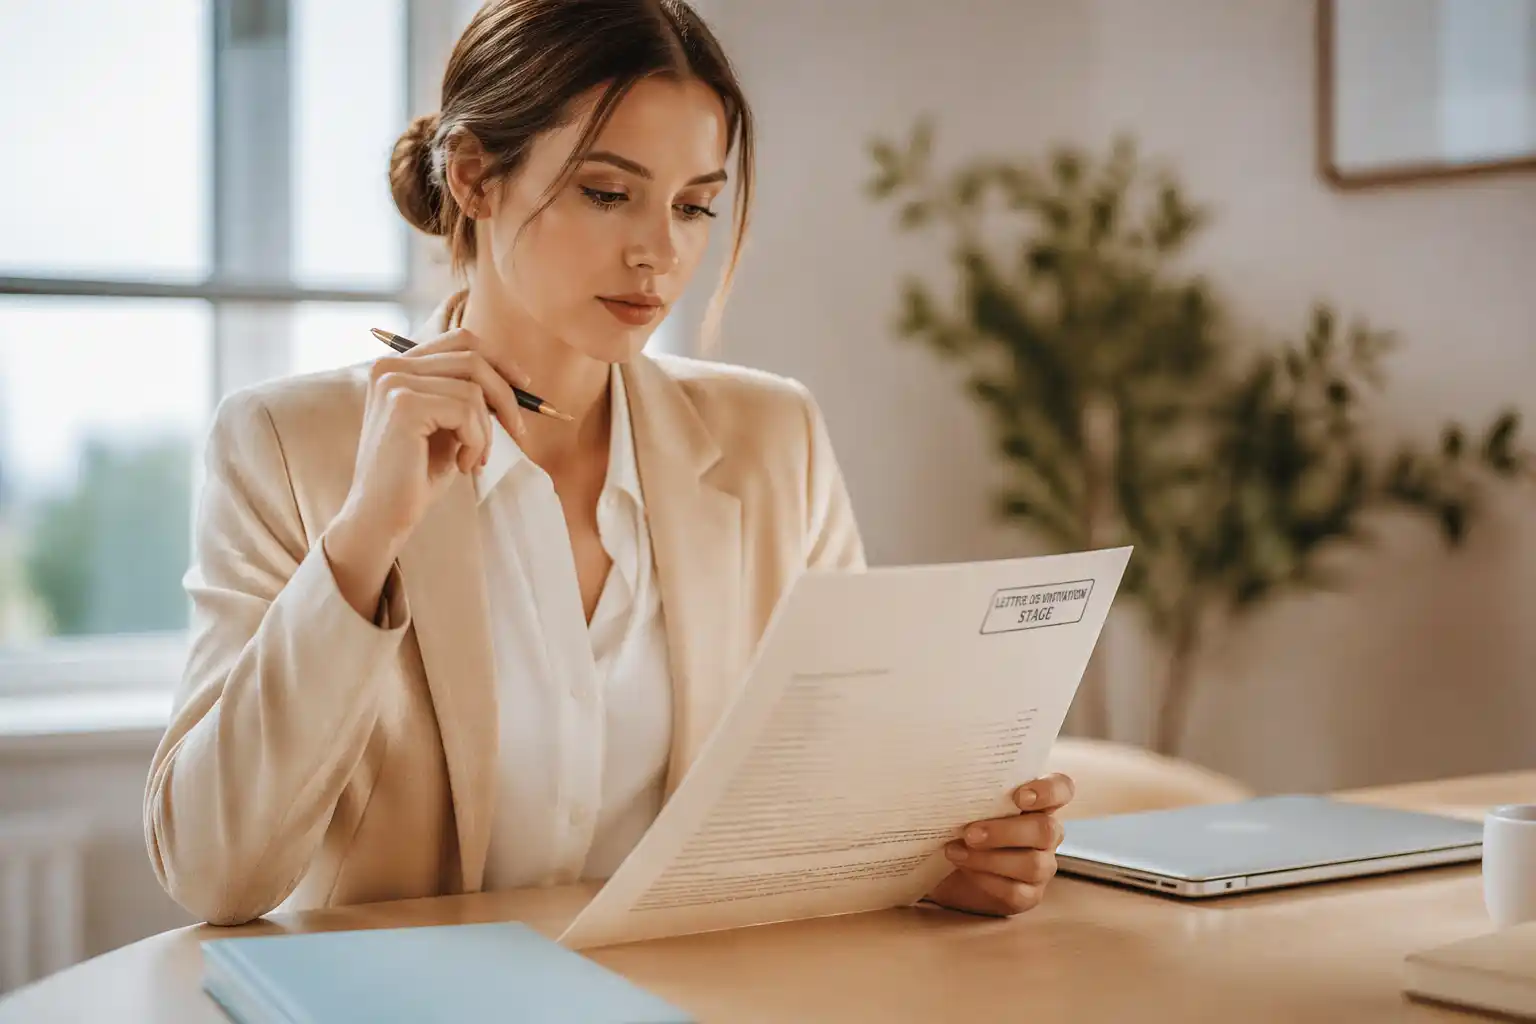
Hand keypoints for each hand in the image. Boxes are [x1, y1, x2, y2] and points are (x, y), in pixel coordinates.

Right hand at [323, 327, 530, 617]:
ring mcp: (394, 382)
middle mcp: (391, 367)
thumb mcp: (446, 426)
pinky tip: (461, 466)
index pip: (460, 341)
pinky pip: (467, 411)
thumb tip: (515, 378)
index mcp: (397, 367)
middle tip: (518, 431)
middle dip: (505, 394)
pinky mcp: (404, 404)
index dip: (498, 360)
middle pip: (472, 357)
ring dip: (486, 431)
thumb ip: (466, 396)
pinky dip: (476, 441)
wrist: (382, 516)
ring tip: (472, 460)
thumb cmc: (415, 476)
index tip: (524, 385)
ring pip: (474, 390)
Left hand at [925, 773, 1074, 916]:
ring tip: (955, 851)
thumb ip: (970, 789)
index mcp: (1038, 802)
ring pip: (1033, 864)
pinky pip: (1017, 891)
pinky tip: (964, 870)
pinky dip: (987, 880)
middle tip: (970, 832)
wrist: (945, 866)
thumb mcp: (965, 802)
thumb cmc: (960, 823)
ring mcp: (1041, 865)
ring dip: (991, 858)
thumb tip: (947, 778)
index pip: (1062, 789)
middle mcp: (1047, 833)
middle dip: (1006, 831)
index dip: (1048, 791)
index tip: (1020, 796)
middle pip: (1046, 829)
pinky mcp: (1028, 894)